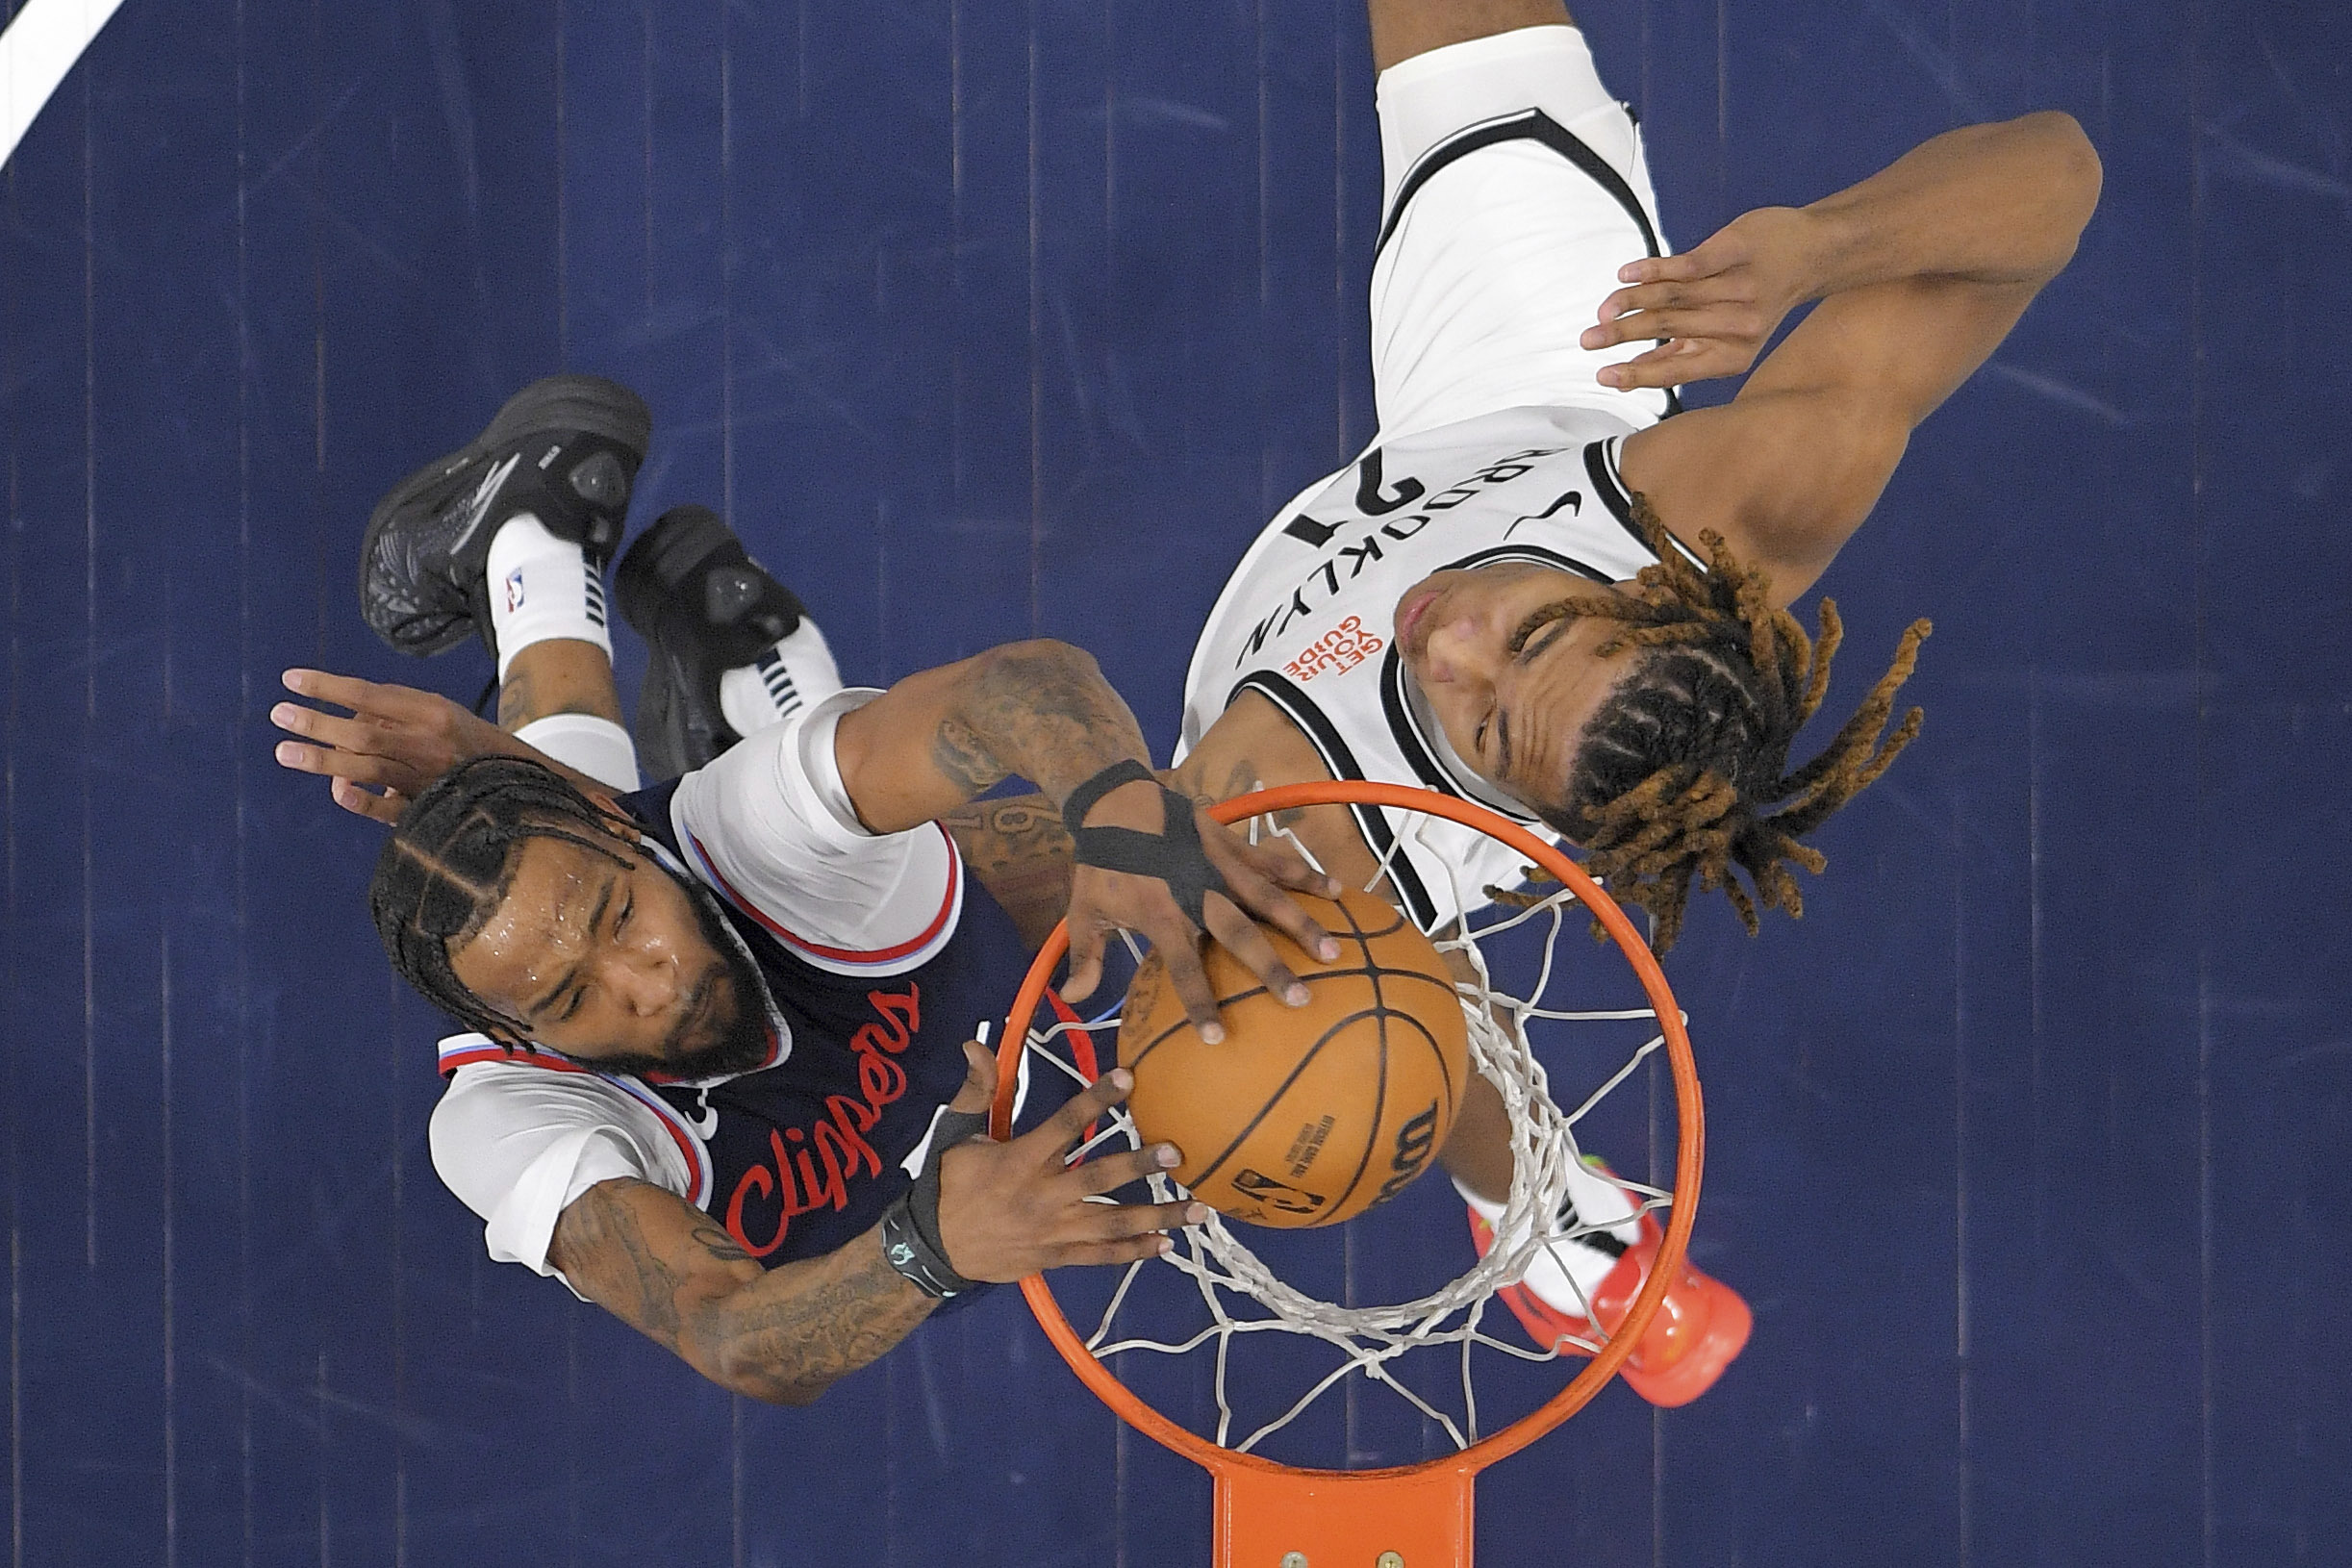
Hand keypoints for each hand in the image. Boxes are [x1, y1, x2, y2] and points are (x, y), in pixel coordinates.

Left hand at [271, 668, 520, 823]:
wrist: (519, 782)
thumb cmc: (466, 741)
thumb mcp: (439, 712)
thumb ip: (394, 712)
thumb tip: (342, 714)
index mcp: (432, 712)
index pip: (370, 694)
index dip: (327, 687)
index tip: (292, 680)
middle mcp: (428, 742)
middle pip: (362, 731)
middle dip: (316, 723)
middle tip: (280, 714)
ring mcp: (426, 777)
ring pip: (367, 767)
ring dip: (322, 759)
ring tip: (284, 751)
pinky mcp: (427, 808)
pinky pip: (387, 807)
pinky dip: (361, 800)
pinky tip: (337, 789)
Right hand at [932, 1041, 1205, 1280]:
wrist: (932, 1248)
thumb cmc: (950, 1184)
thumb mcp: (957, 1133)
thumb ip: (977, 1090)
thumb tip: (975, 1043)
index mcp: (1021, 1160)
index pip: (1065, 1124)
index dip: (1096, 1100)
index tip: (1128, 1079)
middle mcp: (1043, 1195)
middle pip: (1098, 1178)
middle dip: (1139, 1166)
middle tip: (1178, 1153)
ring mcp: (1053, 1230)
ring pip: (1111, 1223)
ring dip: (1157, 1216)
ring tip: (1197, 1209)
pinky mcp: (1055, 1257)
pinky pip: (1100, 1256)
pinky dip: (1133, 1252)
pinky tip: (1166, 1244)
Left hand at [1061, 777, 1343, 1042]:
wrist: (1114, 801)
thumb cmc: (1101, 863)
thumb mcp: (1083, 909)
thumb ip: (1084, 957)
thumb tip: (1075, 1001)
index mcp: (1161, 914)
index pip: (1183, 967)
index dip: (1199, 1002)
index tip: (1218, 1037)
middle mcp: (1195, 892)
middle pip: (1239, 934)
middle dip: (1270, 967)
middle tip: (1300, 998)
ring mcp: (1218, 865)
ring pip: (1266, 897)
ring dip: (1300, 924)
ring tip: (1333, 951)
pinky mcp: (1232, 843)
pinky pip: (1273, 860)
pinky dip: (1304, 874)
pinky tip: (1338, 890)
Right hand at [1583, 206, 1819, 389]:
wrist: (1815, 252)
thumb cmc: (1760, 299)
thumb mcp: (1731, 337)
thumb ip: (1686, 354)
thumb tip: (1631, 376)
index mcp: (1734, 355)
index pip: (1677, 369)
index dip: (1637, 374)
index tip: (1603, 377)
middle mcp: (1737, 325)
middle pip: (1666, 330)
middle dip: (1622, 337)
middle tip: (1588, 341)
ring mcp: (1737, 287)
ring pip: (1670, 297)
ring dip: (1629, 303)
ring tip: (1603, 310)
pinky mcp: (1735, 250)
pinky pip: (1686, 264)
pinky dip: (1652, 269)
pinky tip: (1625, 275)